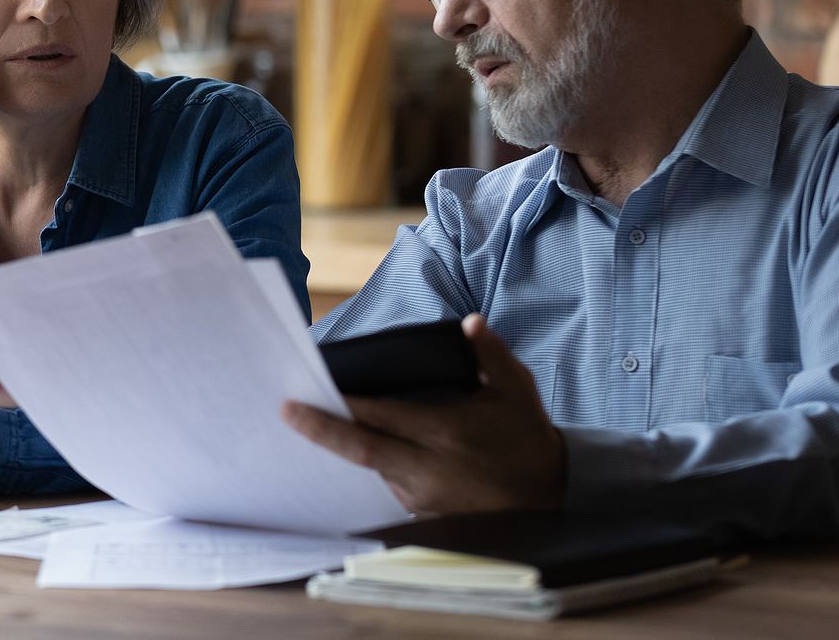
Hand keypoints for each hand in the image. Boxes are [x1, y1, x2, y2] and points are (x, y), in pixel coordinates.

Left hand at [283, 314, 565, 515]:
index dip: (343, 406)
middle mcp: (427, 468)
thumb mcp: (516, 391)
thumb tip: (470, 323)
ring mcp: (423, 496)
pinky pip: (387, 488)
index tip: (311, 391)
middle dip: (320, 430)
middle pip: (361, 450)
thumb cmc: (528, 438)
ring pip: (371, 470)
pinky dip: (369, 468)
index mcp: (444, 432)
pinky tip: (352, 450)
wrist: (552, 497)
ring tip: (313, 423)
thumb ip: (490, 355)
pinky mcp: (423, 515)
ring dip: (344, 449)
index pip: (380, 417)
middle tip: (286, 412)